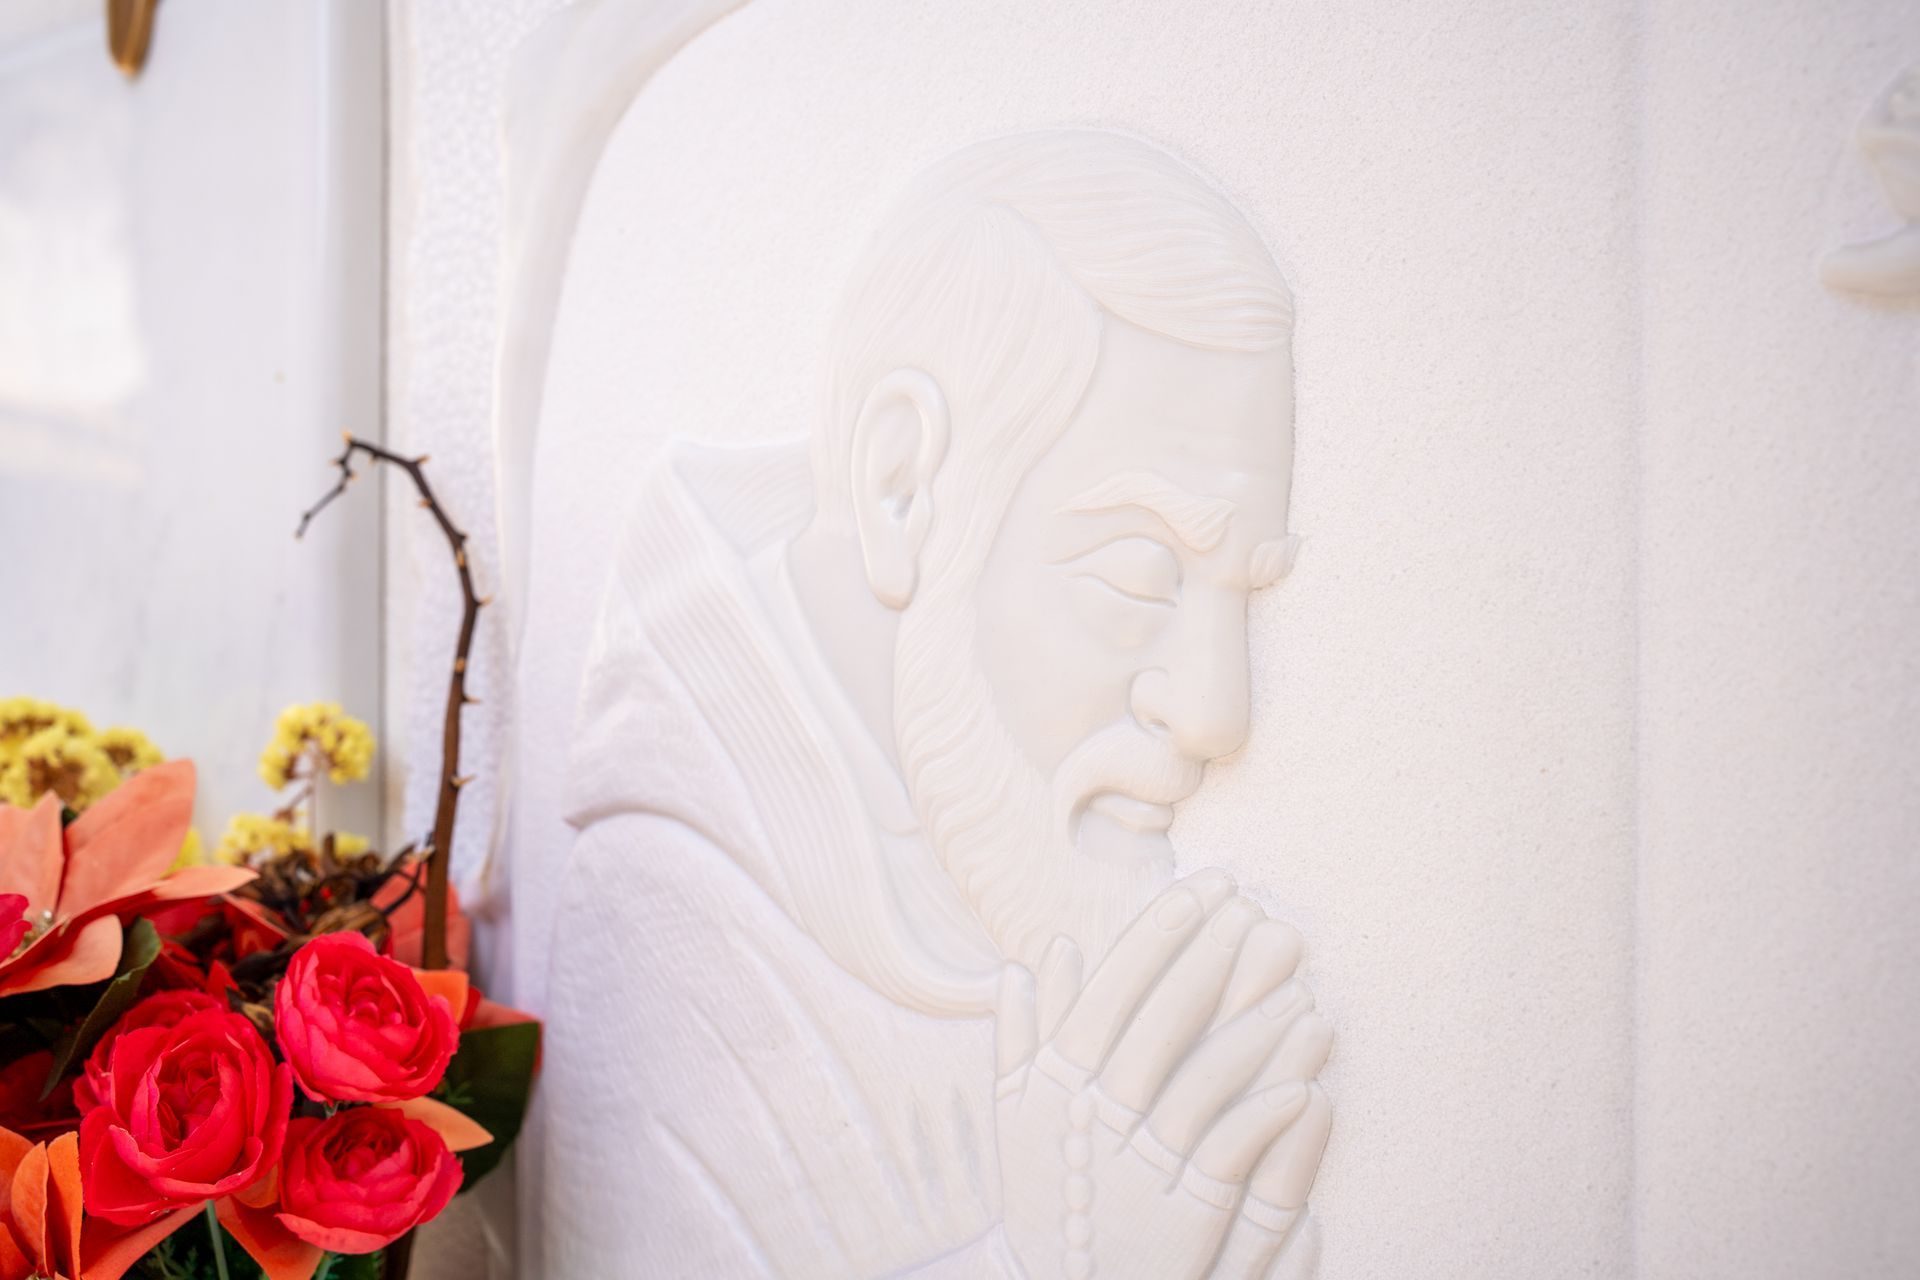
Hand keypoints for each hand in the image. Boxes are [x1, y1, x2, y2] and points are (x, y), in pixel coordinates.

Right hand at [994, 873, 1332, 1279]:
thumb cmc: (1044, 1196)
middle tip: (1256, 911)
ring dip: (1254, 1034)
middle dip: (1211, 960)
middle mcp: (1091, 1119)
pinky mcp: (1177, 1216)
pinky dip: (1264, 1120)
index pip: (1109, 993)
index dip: (1156, 937)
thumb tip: (1036, 958)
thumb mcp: (1018, 1113)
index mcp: (1054, 1086)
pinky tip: (1306, 1086)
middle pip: (1158, 1024)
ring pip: (1201, 1083)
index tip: (1198, 890)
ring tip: (1301, 988)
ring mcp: (1135, 1167)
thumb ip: (1024, 1036)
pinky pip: (1227, 1156)